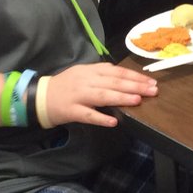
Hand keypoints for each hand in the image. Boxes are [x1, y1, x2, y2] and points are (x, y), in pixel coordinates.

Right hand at [43, 63, 157, 127]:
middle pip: (113, 82)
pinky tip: (113, 121)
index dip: (135, 76)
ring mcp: (78, 96)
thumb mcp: (84, 74)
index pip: (117, 72)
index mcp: (90, 70)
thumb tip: (128, 78)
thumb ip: (103, 74)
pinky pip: (88, 115)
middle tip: (153, 90)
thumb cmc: (67, 86)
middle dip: (135, 86)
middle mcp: (85, 81)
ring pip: (102, 96)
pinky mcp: (71, 111)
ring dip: (121, 98)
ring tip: (137, 100)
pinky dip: (101, 118)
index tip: (151, 81)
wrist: (40, 97)